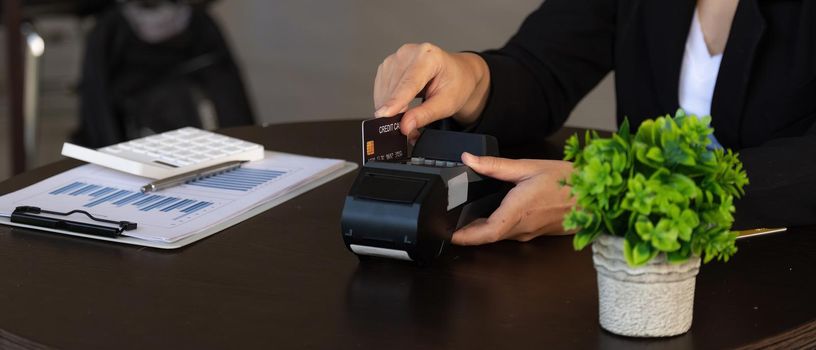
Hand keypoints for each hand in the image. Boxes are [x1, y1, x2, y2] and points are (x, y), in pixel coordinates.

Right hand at [373, 43, 490, 139]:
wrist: (457, 73)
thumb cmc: (456, 84)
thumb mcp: (447, 104)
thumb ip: (425, 115)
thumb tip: (405, 126)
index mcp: (429, 56)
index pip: (409, 82)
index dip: (395, 100)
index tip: (384, 115)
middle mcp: (410, 52)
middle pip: (394, 88)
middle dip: (395, 111)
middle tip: (407, 128)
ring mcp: (396, 57)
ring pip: (384, 90)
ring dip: (390, 108)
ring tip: (407, 115)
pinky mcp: (388, 65)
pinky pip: (381, 89)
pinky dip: (387, 102)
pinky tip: (400, 106)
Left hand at [452, 153, 575, 245]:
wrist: (594, 194)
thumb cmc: (566, 180)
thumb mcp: (528, 167)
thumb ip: (495, 166)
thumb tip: (469, 159)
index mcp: (518, 211)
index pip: (487, 233)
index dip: (466, 237)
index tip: (449, 235)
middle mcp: (523, 227)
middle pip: (489, 236)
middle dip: (469, 233)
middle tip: (449, 223)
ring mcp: (530, 233)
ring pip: (500, 236)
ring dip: (483, 231)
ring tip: (464, 220)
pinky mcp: (536, 233)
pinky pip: (512, 233)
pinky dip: (498, 228)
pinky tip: (491, 216)